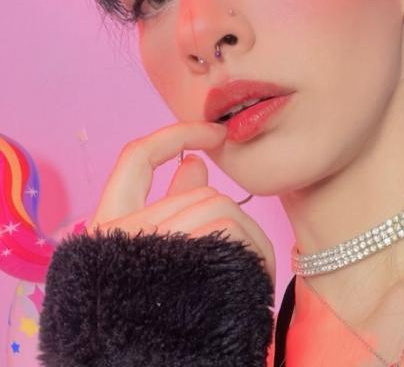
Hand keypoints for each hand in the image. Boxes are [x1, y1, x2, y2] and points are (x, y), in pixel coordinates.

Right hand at [87, 121, 275, 283]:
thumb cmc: (161, 315)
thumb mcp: (154, 257)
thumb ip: (168, 206)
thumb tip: (196, 162)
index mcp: (107, 226)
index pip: (137, 157)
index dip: (176, 134)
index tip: (212, 131)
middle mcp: (120, 231)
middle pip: (199, 192)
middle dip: (231, 215)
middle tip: (242, 252)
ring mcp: (149, 246)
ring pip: (219, 207)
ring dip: (246, 237)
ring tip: (246, 271)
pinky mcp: (180, 262)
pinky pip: (227, 227)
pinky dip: (252, 247)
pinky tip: (251, 273)